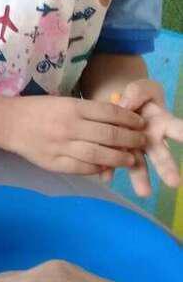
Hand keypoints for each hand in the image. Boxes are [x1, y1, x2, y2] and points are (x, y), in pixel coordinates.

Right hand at [0, 96, 145, 173]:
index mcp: (71, 107)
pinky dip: (98, 169)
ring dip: (119, 158)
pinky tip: (106, 167)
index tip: (140, 123)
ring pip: (99, 155)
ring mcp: (61, 146)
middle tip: (141, 142)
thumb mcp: (62, 102)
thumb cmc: (36, 109)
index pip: (110, 113)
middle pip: (109, 135)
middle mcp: (69, 126)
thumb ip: (87, 111)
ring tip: (129, 159)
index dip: (129, 119)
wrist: (6, 123)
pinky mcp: (54, 163)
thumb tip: (117, 120)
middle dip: (131, 139)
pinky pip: (83, 168)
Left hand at [117, 79, 182, 196]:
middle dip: (167, 168)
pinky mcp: (116, 150)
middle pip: (160, 154)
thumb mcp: (142, 88)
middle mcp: (151, 139)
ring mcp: (133, 147)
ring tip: (143, 193)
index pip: (178, 130)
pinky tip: (106, 177)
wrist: (116, 102)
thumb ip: (137, 92)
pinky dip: (108, 168)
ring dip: (140, 177)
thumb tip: (125, 104)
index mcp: (162, 123)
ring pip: (138, 163)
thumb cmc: (136, 97)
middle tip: (174, 183)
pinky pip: (112, 161)